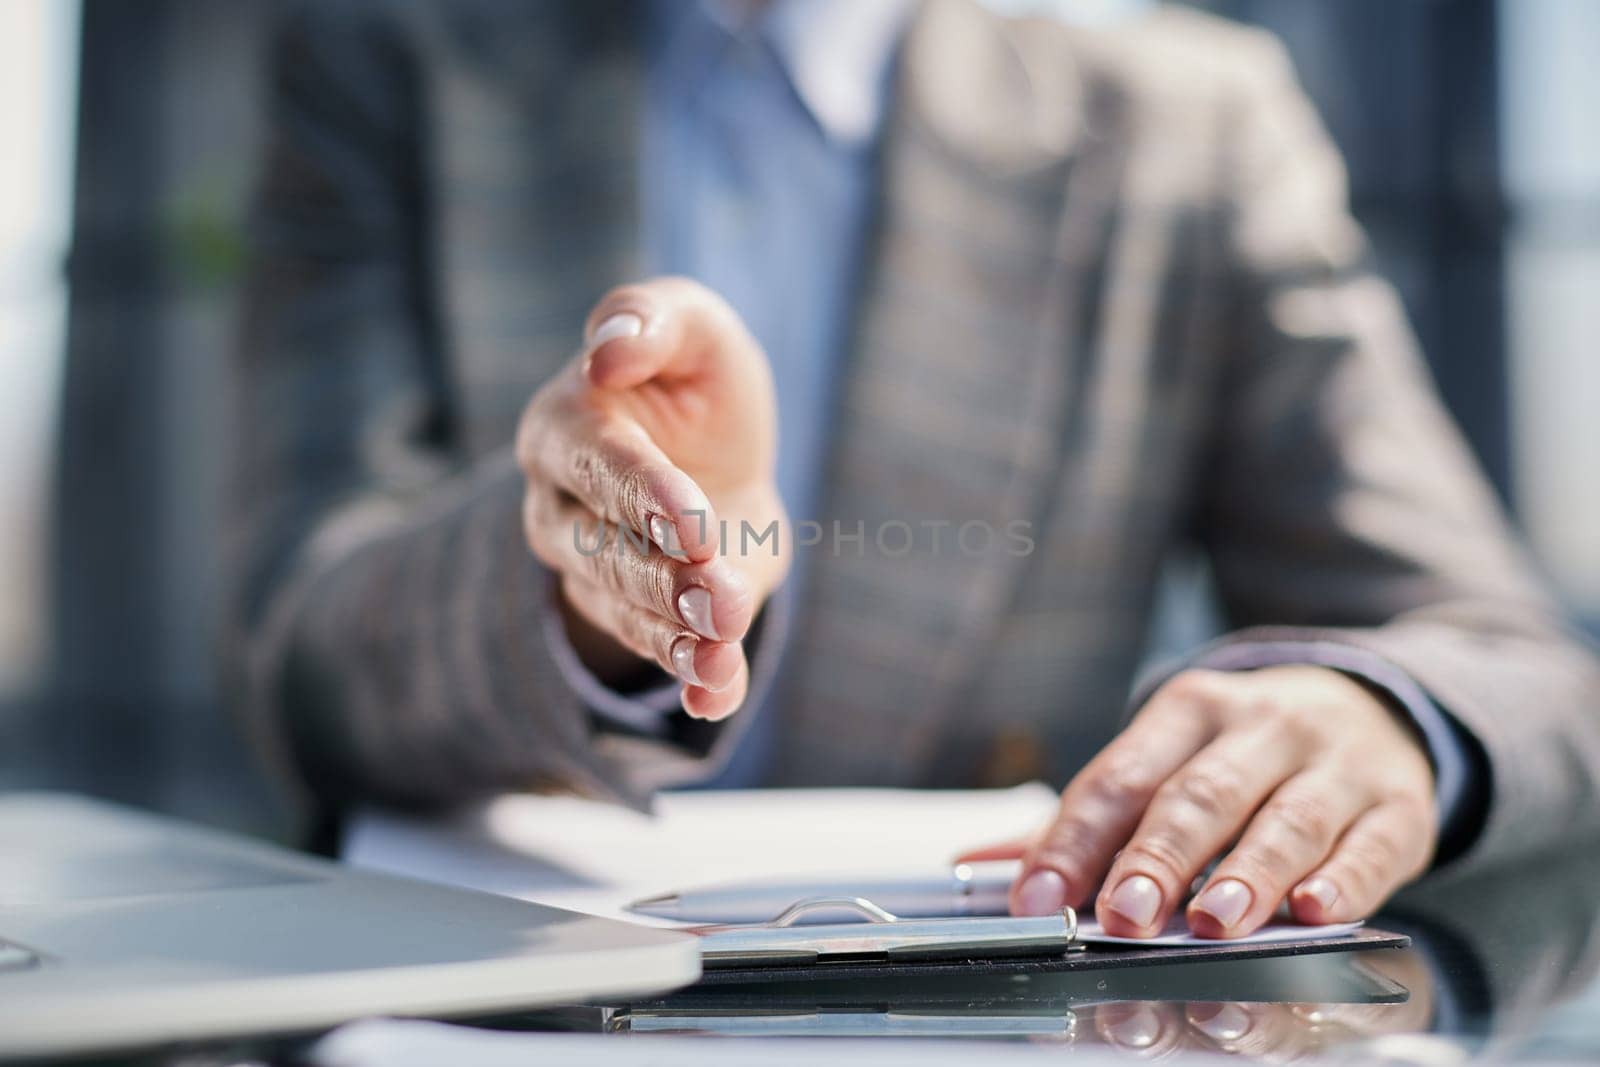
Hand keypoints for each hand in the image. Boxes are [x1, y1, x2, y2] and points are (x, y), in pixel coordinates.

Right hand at [516, 277, 787, 719]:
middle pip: (605, 550)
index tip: (690, 525)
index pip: (597, 465)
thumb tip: (605, 349)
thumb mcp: (692, 327)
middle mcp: (560, 507)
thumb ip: (649, 319)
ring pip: (626, 608)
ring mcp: (592, 571)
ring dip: (677, 633)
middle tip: (720, 597)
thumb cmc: (692, 376)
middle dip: (665, 577)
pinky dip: (691, 680)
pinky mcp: (640, 616)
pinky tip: (715, 694)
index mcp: (563, 428)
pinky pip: (657, 652)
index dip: (643, 494)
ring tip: (723, 649)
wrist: (719, 452)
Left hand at [960, 667, 1435, 935]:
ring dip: (1247, 874)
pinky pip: (1370, 845)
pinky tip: (1312, 913)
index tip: (1041, 897)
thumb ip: (1083, 820)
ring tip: (1211, 921)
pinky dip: (1342, 881)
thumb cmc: (1243, 753)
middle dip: (1158, 857)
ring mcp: (1335, 763)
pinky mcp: (1397, 807)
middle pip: (1200, 794)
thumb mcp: (1168, 759)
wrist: (1374, 709)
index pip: (1121, 776)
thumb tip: (978, 867)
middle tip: (1123, 914)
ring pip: (1287, 819)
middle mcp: (1261, 726)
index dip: (1077, 839)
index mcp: (1187, 711)